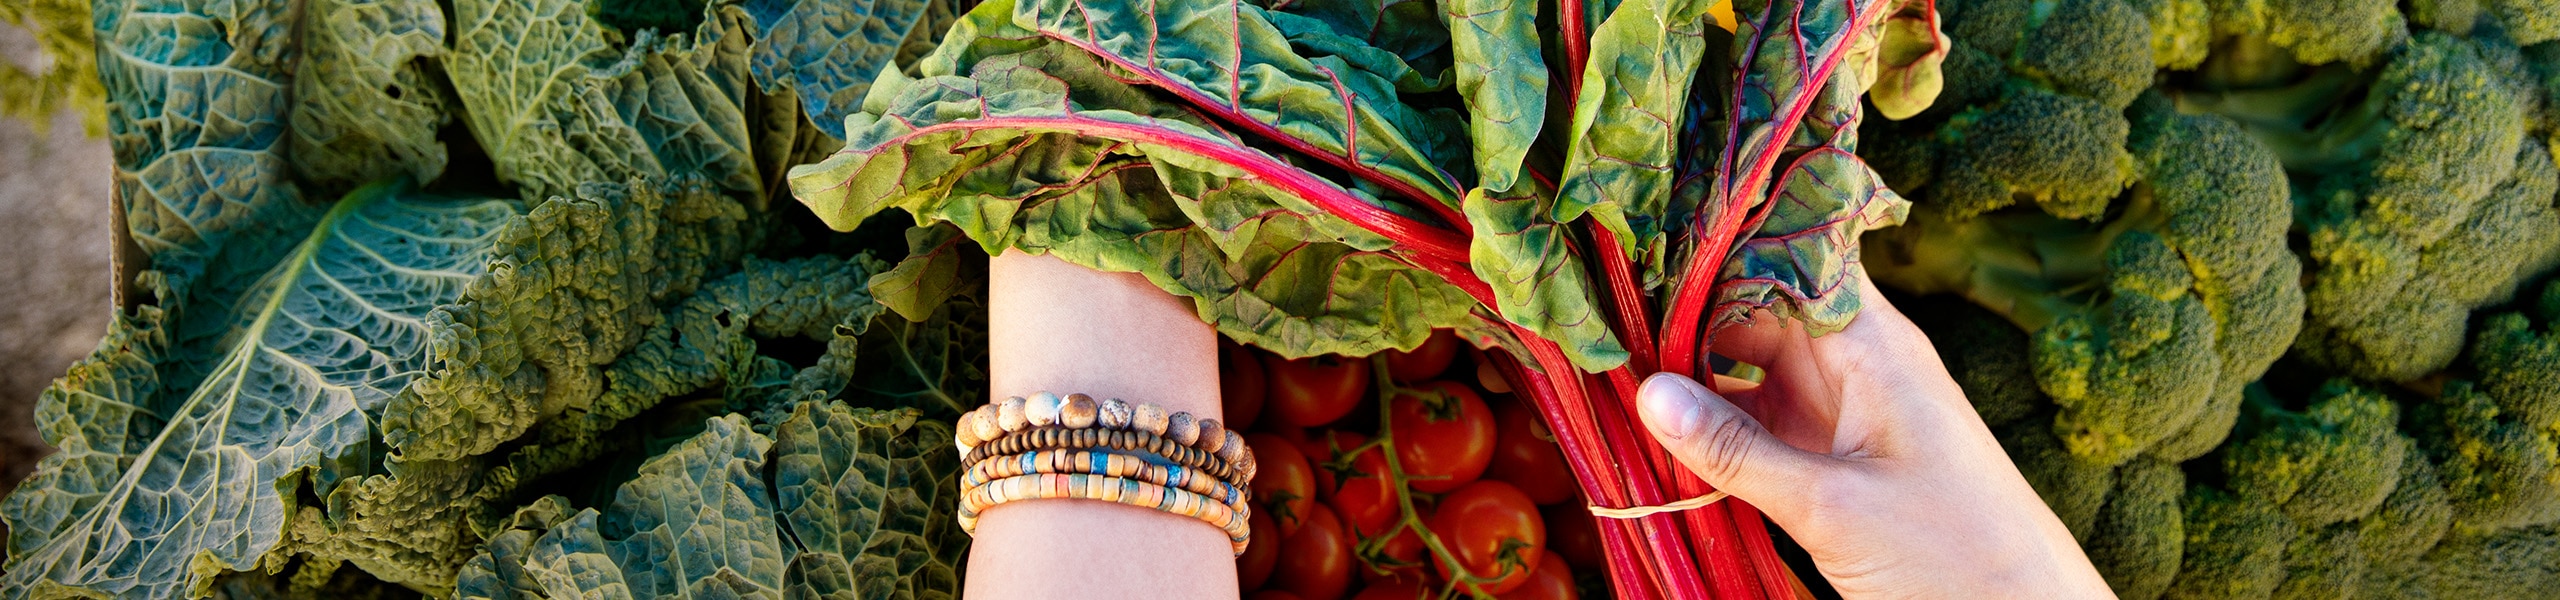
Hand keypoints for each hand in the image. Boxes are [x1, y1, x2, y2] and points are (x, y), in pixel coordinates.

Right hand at [1634, 270, 2112, 597]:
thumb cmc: (1956, 554)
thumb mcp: (1834, 506)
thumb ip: (1737, 451)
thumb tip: (1647, 393)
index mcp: (1872, 344)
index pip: (1787, 256)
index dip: (1718, 244)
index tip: (1639, 247)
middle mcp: (1854, 364)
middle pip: (1754, 309)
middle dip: (1683, 316)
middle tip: (1602, 325)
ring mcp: (1840, 412)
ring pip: (1748, 369)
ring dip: (1690, 377)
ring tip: (1613, 376)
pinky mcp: (1830, 461)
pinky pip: (1756, 425)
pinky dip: (1712, 429)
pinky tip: (1660, 437)